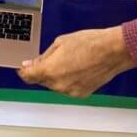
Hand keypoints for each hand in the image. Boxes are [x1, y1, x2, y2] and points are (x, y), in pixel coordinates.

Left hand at [18, 27, 133, 97]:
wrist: (112, 51)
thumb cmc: (89, 43)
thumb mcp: (60, 43)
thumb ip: (43, 57)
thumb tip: (29, 64)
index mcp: (49, 71)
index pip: (28, 76)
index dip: (24, 70)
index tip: (25, 66)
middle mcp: (58, 85)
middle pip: (41, 81)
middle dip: (43, 71)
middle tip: (53, 57)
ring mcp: (70, 91)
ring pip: (55, 85)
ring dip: (56, 75)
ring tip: (70, 60)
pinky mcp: (81, 94)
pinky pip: (67, 88)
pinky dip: (68, 80)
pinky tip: (77, 67)